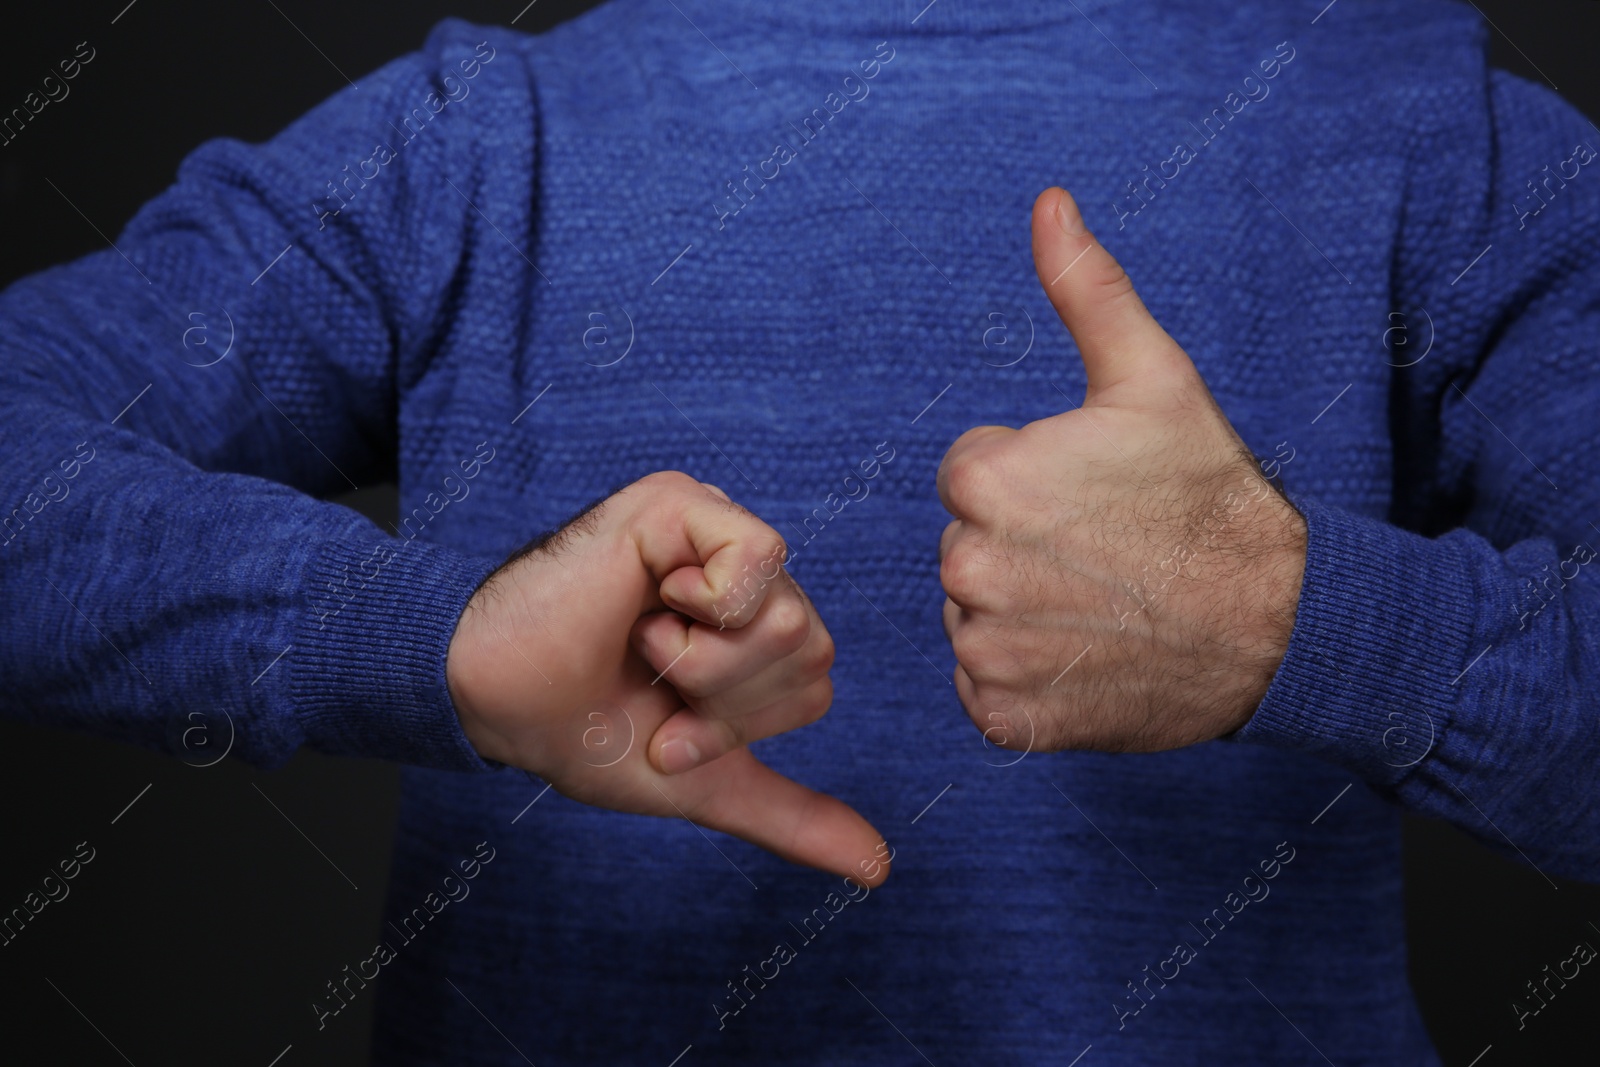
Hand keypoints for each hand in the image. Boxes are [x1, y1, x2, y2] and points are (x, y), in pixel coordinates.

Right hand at [447, 471, 887, 884]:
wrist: (495, 702)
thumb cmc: (580, 729)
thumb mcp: (702, 780)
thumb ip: (789, 813)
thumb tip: (879, 868)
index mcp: (755, 627)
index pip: (814, 686)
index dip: (740, 727)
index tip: (665, 723)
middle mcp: (744, 575)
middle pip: (811, 652)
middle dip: (724, 700)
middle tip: (650, 684)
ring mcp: (716, 533)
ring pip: (789, 620)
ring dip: (701, 661)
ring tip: (640, 643)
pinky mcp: (686, 503)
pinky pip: (759, 564)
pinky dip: (702, 610)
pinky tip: (648, 601)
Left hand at [937, 188, 1306, 753]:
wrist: (1281, 627)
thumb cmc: (1212, 500)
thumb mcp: (1154, 379)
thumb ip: (1086, 290)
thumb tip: (1048, 203)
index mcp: (988, 484)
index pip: (969, 475)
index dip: (1033, 479)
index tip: (1094, 497)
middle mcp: (971, 571)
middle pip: (967, 544)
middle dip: (1021, 543)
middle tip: (1104, 552)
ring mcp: (989, 652)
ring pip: (973, 614)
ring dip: (1020, 610)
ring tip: (1100, 603)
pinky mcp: (1008, 719)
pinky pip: (984, 687)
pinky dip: (1024, 678)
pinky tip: (1085, 655)